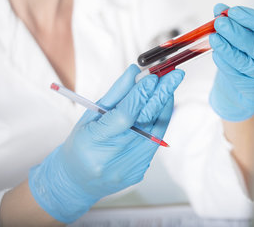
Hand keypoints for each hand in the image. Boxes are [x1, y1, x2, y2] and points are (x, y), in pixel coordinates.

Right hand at [28, 65, 183, 223]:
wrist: (77, 181)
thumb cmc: (81, 144)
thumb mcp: (90, 116)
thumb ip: (116, 94)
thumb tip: (135, 72)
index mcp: (95, 141)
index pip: (125, 115)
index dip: (141, 95)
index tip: (153, 76)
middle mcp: (114, 157)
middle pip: (145, 121)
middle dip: (162, 94)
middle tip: (175, 74)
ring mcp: (129, 166)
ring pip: (156, 130)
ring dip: (165, 105)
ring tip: (171, 85)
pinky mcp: (140, 170)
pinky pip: (155, 141)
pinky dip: (160, 120)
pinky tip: (163, 105)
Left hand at [209, 4, 253, 120]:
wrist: (250, 79)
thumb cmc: (249, 50)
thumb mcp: (246, 32)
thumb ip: (233, 19)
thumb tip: (219, 9)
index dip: (250, 18)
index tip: (232, 11)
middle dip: (236, 33)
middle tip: (220, 23)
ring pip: (245, 62)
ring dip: (227, 48)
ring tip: (214, 38)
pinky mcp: (250, 87)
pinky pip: (235, 75)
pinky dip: (224, 63)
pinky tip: (217, 53)